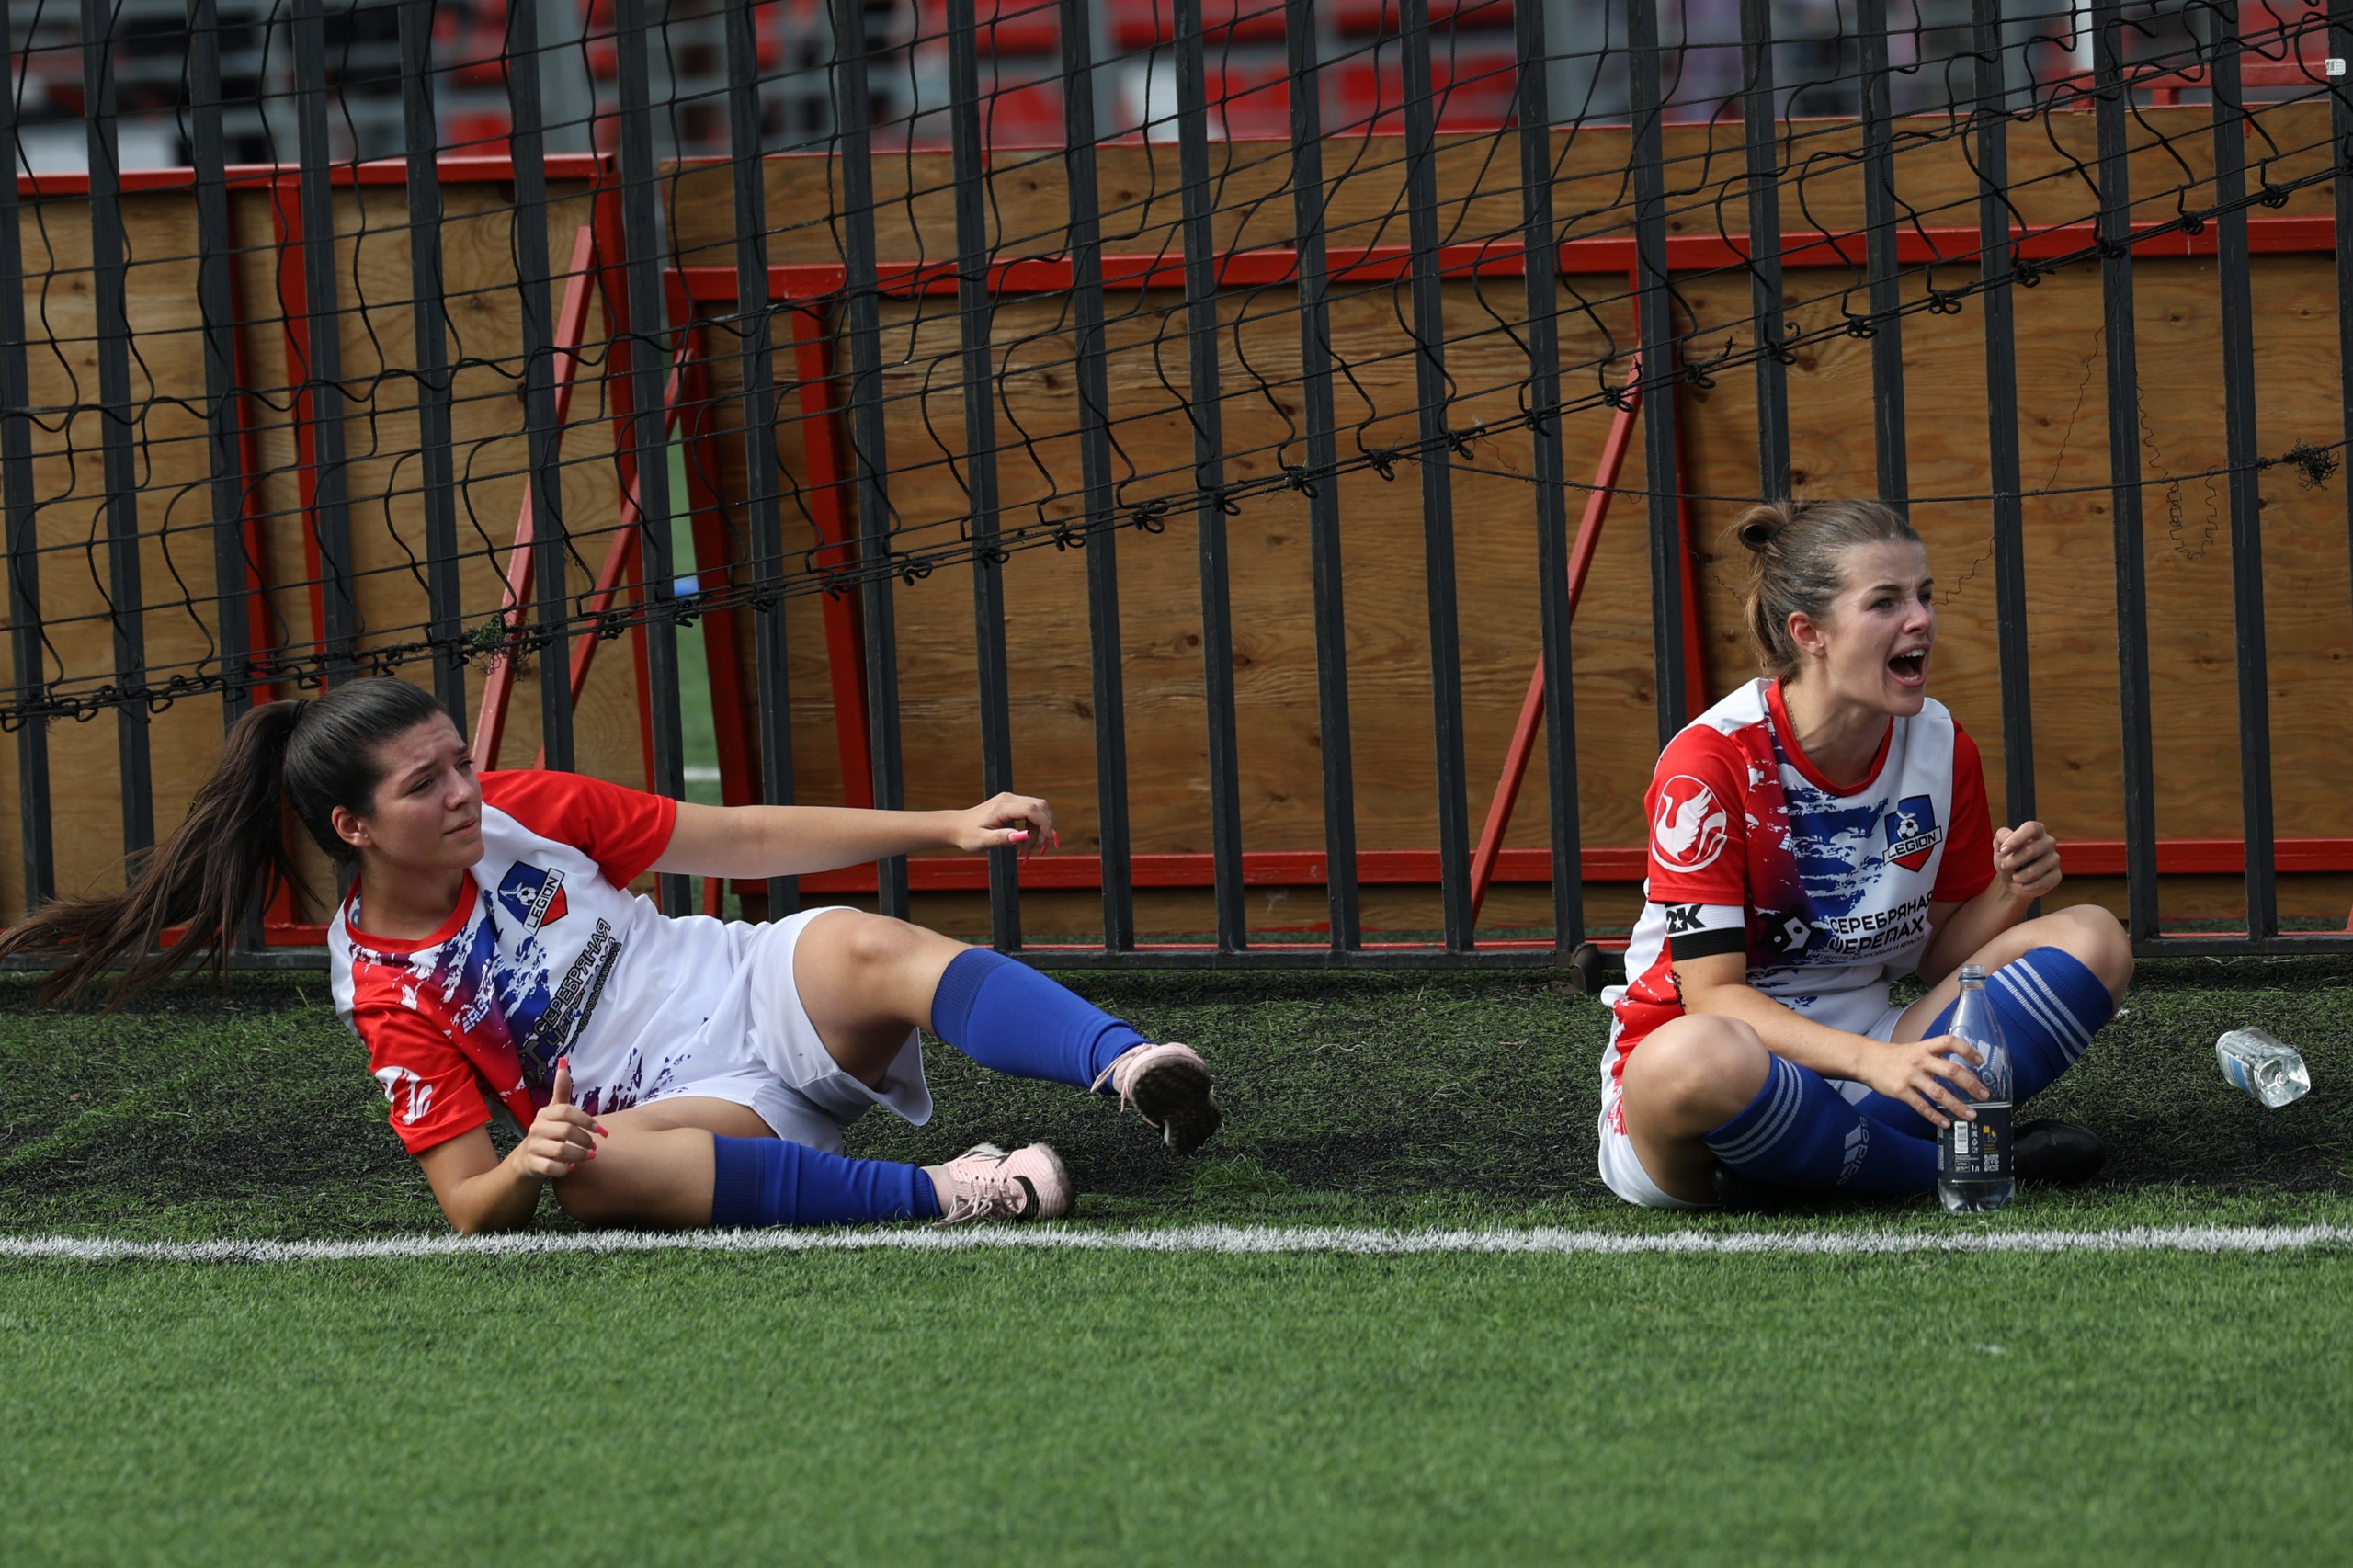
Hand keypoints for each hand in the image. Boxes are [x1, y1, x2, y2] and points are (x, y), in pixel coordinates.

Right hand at [516, 1057, 605, 1179]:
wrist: (527, 1158)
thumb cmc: (549, 1130)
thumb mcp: (555, 1109)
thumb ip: (561, 1088)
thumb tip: (564, 1059)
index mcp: (545, 1113)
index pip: (567, 1111)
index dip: (587, 1120)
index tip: (601, 1131)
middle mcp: (537, 1128)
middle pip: (566, 1131)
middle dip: (585, 1140)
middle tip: (595, 1147)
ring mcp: (533, 1146)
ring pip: (561, 1151)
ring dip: (579, 1155)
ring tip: (588, 1157)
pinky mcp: (533, 1164)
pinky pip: (552, 1168)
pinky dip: (564, 1169)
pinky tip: (571, 1167)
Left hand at [952, 792, 1057, 858]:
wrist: (956, 827)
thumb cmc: (967, 834)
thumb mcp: (983, 841)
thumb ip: (1003, 838)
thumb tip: (1022, 837)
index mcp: (1002, 807)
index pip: (1032, 809)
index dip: (1044, 823)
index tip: (1047, 840)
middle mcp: (1008, 799)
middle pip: (1039, 806)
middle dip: (1044, 827)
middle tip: (1036, 847)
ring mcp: (1010, 800)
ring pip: (1037, 809)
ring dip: (1038, 829)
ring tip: (1025, 848)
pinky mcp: (1011, 804)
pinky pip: (1031, 812)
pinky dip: (1033, 826)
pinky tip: (1025, 839)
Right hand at [1860, 1035, 1989, 1130]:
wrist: (1866, 1060)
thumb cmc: (1895, 1056)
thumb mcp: (1915, 1049)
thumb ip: (1935, 1057)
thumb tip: (1959, 1072)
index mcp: (1925, 1047)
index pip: (1950, 1042)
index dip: (1967, 1050)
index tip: (1980, 1062)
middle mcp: (1920, 1060)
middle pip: (1951, 1070)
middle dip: (1971, 1084)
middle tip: (1984, 1095)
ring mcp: (1910, 1076)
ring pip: (1939, 1093)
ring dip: (1957, 1106)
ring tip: (1971, 1115)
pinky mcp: (1901, 1091)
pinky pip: (1922, 1106)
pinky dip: (1935, 1117)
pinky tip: (1946, 1123)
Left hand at [1993, 820, 2061, 901]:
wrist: (2012, 880)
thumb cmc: (2007, 858)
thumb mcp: (1999, 845)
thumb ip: (2002, 836)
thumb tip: (2009, 836)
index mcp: (2036, 831)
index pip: (2031, 828)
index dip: (2016, 839)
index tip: (2003, 850)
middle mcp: (2048, 842)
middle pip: (2031, 851)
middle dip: (2012, 861)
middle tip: (2004, 865)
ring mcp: (2054, 859)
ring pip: (2035, 871)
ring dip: (2018, 877)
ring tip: (2015, 876)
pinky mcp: (2056, 875)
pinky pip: (2041, 883)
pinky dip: (2027, 886)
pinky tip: (2024, 884)